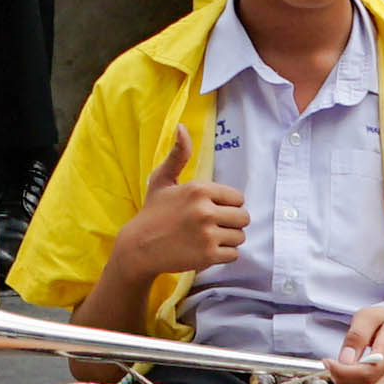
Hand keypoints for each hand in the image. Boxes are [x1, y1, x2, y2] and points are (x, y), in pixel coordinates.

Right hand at [100, 130, 246, 285]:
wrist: (139, 247)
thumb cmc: (153, 212)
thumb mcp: (162, 180)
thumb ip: (178, 155)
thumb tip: (181, 127)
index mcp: (199, 189)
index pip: (238, 198)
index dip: (227, 205)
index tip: (212, 209)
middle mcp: (205, 210)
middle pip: (244, 217)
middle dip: (231, 222)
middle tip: (214, 225)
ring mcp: (207, 234)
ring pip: (240, 237)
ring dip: (228, 239)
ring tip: (209, 238)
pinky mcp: (208, 255)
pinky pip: (234, 254)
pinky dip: (224, 254)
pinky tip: (207, 250)